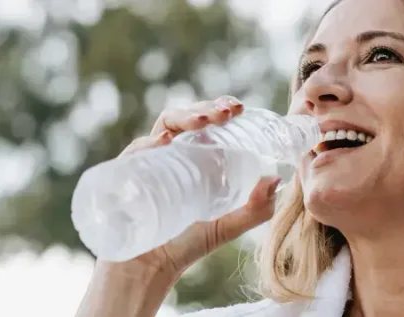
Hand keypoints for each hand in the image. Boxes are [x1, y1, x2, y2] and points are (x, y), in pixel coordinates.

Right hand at [109, 95, 281, 276]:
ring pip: (163, 126)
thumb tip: (276, 179)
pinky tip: (164, 143)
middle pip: (186, 118)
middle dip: (207, 108)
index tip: (239, 108)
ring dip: (184, 116)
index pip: (206, 122)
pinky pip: (134, 153)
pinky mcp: (127, 176)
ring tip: (204, 121)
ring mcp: (148, 162)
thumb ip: (256, 209)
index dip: (221, 108)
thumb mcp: (227, 226)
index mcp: (195, 158)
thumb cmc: (185, 244)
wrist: (149, 269)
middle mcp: (172, 154)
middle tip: (229, 112)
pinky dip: (148, 144)